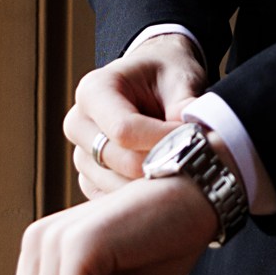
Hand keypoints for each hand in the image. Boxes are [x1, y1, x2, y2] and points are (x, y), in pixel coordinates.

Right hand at [65, 35, 207, 199]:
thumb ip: (186, 102)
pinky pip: (114, 198)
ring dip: (156, 180)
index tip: (196, 138)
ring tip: (183, 163)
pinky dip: (144, 195)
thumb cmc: (164, 76)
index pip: (124, 130)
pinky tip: (166, 176)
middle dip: (163, 162)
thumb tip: (195, 127)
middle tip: (197, 156)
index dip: (163, 140)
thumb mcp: (179, 77)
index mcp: (93, 91)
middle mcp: (78, 124)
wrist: (150, 82)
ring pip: (118, 186)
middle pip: (121, 162)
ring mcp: (80, 154)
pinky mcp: (89, 177)